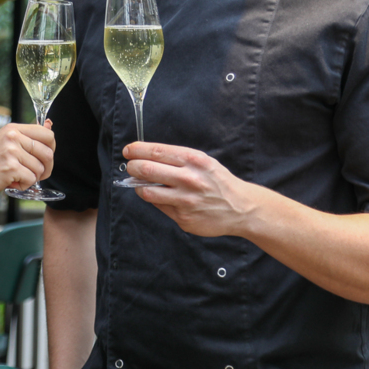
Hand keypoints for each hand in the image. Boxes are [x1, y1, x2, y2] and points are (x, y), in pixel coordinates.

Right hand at [0, 121, 54, 209]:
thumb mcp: (4, 142)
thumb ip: (26, 135)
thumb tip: (50, 124)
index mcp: (12, 129)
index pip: (46, 134)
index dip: (51, 148)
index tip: (44, 158)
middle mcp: (12, 137)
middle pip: (47, 153)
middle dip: (46, 168)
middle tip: (35, 174)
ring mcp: (11, 151)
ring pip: (40, 168)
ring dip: (32, 178)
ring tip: (16, 177)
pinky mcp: (10, 168)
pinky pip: (31, 179)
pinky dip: (24, 185)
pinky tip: (11, 183)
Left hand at [123, 141, 260, 237]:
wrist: (241, 207)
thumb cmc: (218, 181)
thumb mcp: (203, 162)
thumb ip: (177, 160)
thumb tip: (147, 159)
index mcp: (193, 160)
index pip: (156, 151)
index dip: (137, 150)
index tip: (128, 150)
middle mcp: (188, 178)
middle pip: (147, 169)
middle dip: (133, 167)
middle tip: (131, 167)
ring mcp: (185, 200)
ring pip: (147, 191)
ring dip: (139, 186)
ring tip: (141, 184)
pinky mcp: (183, 218)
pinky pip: (159, 207)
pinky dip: (155, 200)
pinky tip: (161, 197)